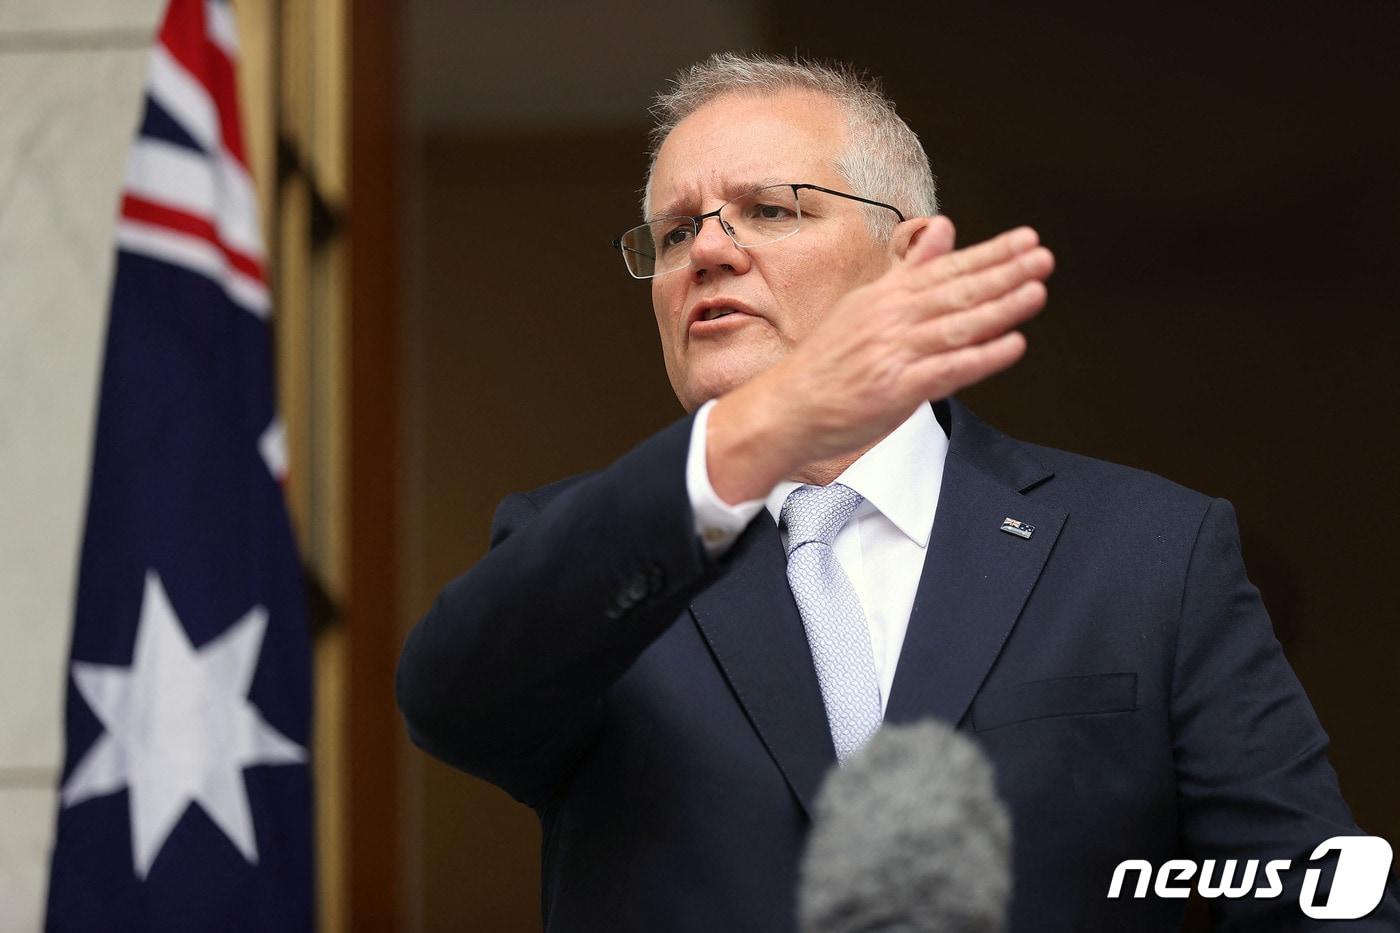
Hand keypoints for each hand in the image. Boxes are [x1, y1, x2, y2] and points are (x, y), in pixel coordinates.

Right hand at [707, 217, 1051, 502]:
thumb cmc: (827, 362)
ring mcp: (893, 353)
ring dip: (1000, 308)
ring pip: (957, 326)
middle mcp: (890, 319)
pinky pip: (947, 369)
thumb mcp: (865, 304)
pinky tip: (1013, 345)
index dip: (989, 255)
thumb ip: (910, 269)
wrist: (787, 407)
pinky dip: (981, 357)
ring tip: (1036, 291)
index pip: (945, 269)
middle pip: (956, 292)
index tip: (1025, 240)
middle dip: (1003, 273)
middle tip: (1042, 257)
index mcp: (884, 296)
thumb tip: (944, 228)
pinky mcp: (896, 389)